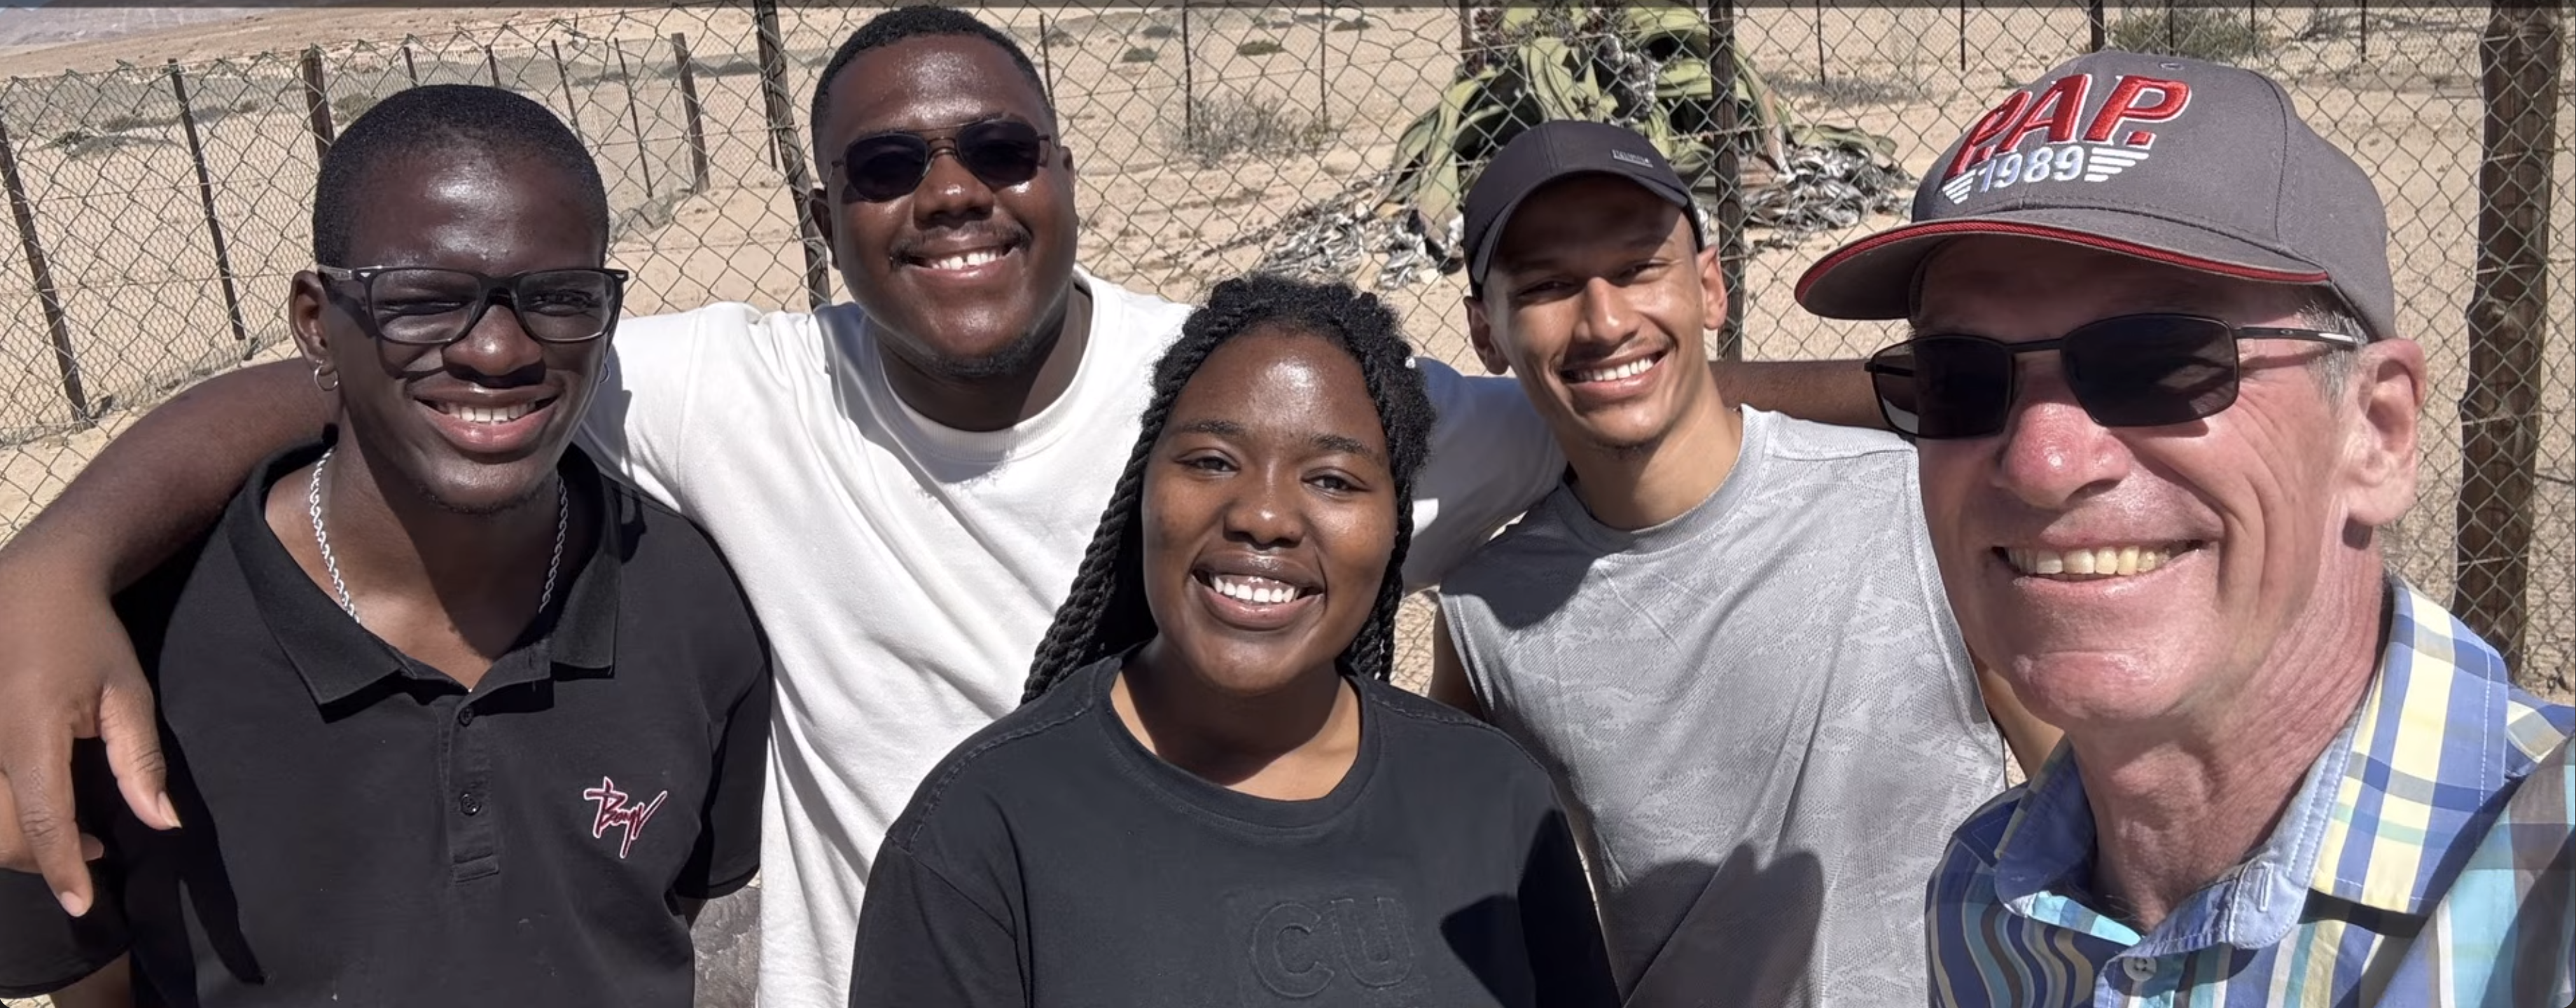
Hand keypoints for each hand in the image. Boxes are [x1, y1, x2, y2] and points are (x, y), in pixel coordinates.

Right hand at [0, 562, 176, 915]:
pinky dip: (2, 814)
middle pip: (0, 832)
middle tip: (94, 856)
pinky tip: (34, 808)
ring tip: (71, 839)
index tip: (82, 904)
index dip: (61, 869)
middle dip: (42, 860)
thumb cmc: (88, 636)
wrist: (33, 585)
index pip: (41, 821)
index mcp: (27, 736)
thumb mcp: (127, 694)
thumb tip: (163, 822)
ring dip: (17, 841)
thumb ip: (139, 762)